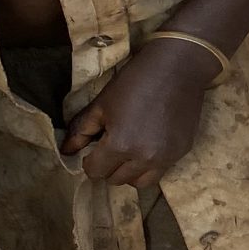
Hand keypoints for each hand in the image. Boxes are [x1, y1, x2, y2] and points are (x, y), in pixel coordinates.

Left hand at [61, 38, 212, 187]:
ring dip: (129, 172)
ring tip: (129, 152)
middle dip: (108, 166)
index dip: (89, 160)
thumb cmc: (134, 81)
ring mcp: (166, 157)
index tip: (94, 147)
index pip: (95, 171)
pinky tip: (148, 144)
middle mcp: (144, 157)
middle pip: (116, 180)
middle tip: (111, 146)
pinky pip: (160, 171)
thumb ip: (81, 131)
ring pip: (139, 182)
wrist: (178, 67)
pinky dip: (149, 164)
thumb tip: (67, 151)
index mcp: (120, 145)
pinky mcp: (181, 152)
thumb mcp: (101, 104)